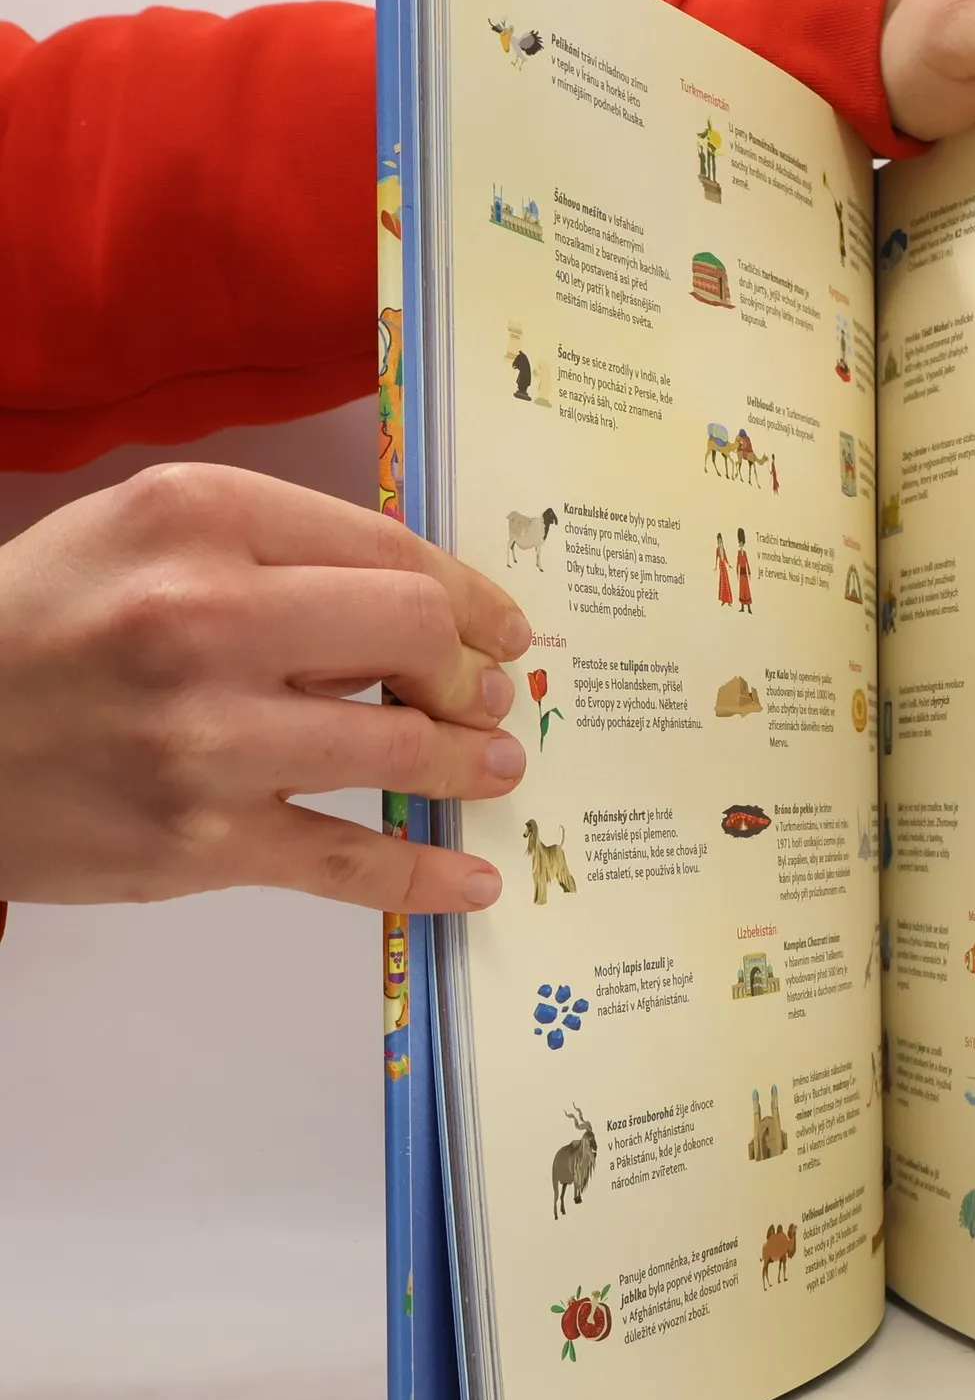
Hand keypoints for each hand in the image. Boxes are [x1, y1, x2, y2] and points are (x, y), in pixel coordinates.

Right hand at [0, 463, 531, 911]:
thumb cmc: (42, 626)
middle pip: (414, 637)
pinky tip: (473, 881)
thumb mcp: (141, 537)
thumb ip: (274, 556)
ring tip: (496, 769)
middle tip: (493, 700)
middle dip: (476, 675)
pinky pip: (350, 861)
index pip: (389, 551)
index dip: (470, 598)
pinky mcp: (202, 840)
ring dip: (472, 765)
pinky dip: (427, 876)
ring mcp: (206, 739)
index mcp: (197, 518)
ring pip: (400, 748)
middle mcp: (204, 619)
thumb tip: (422, 610)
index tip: (503, 631)